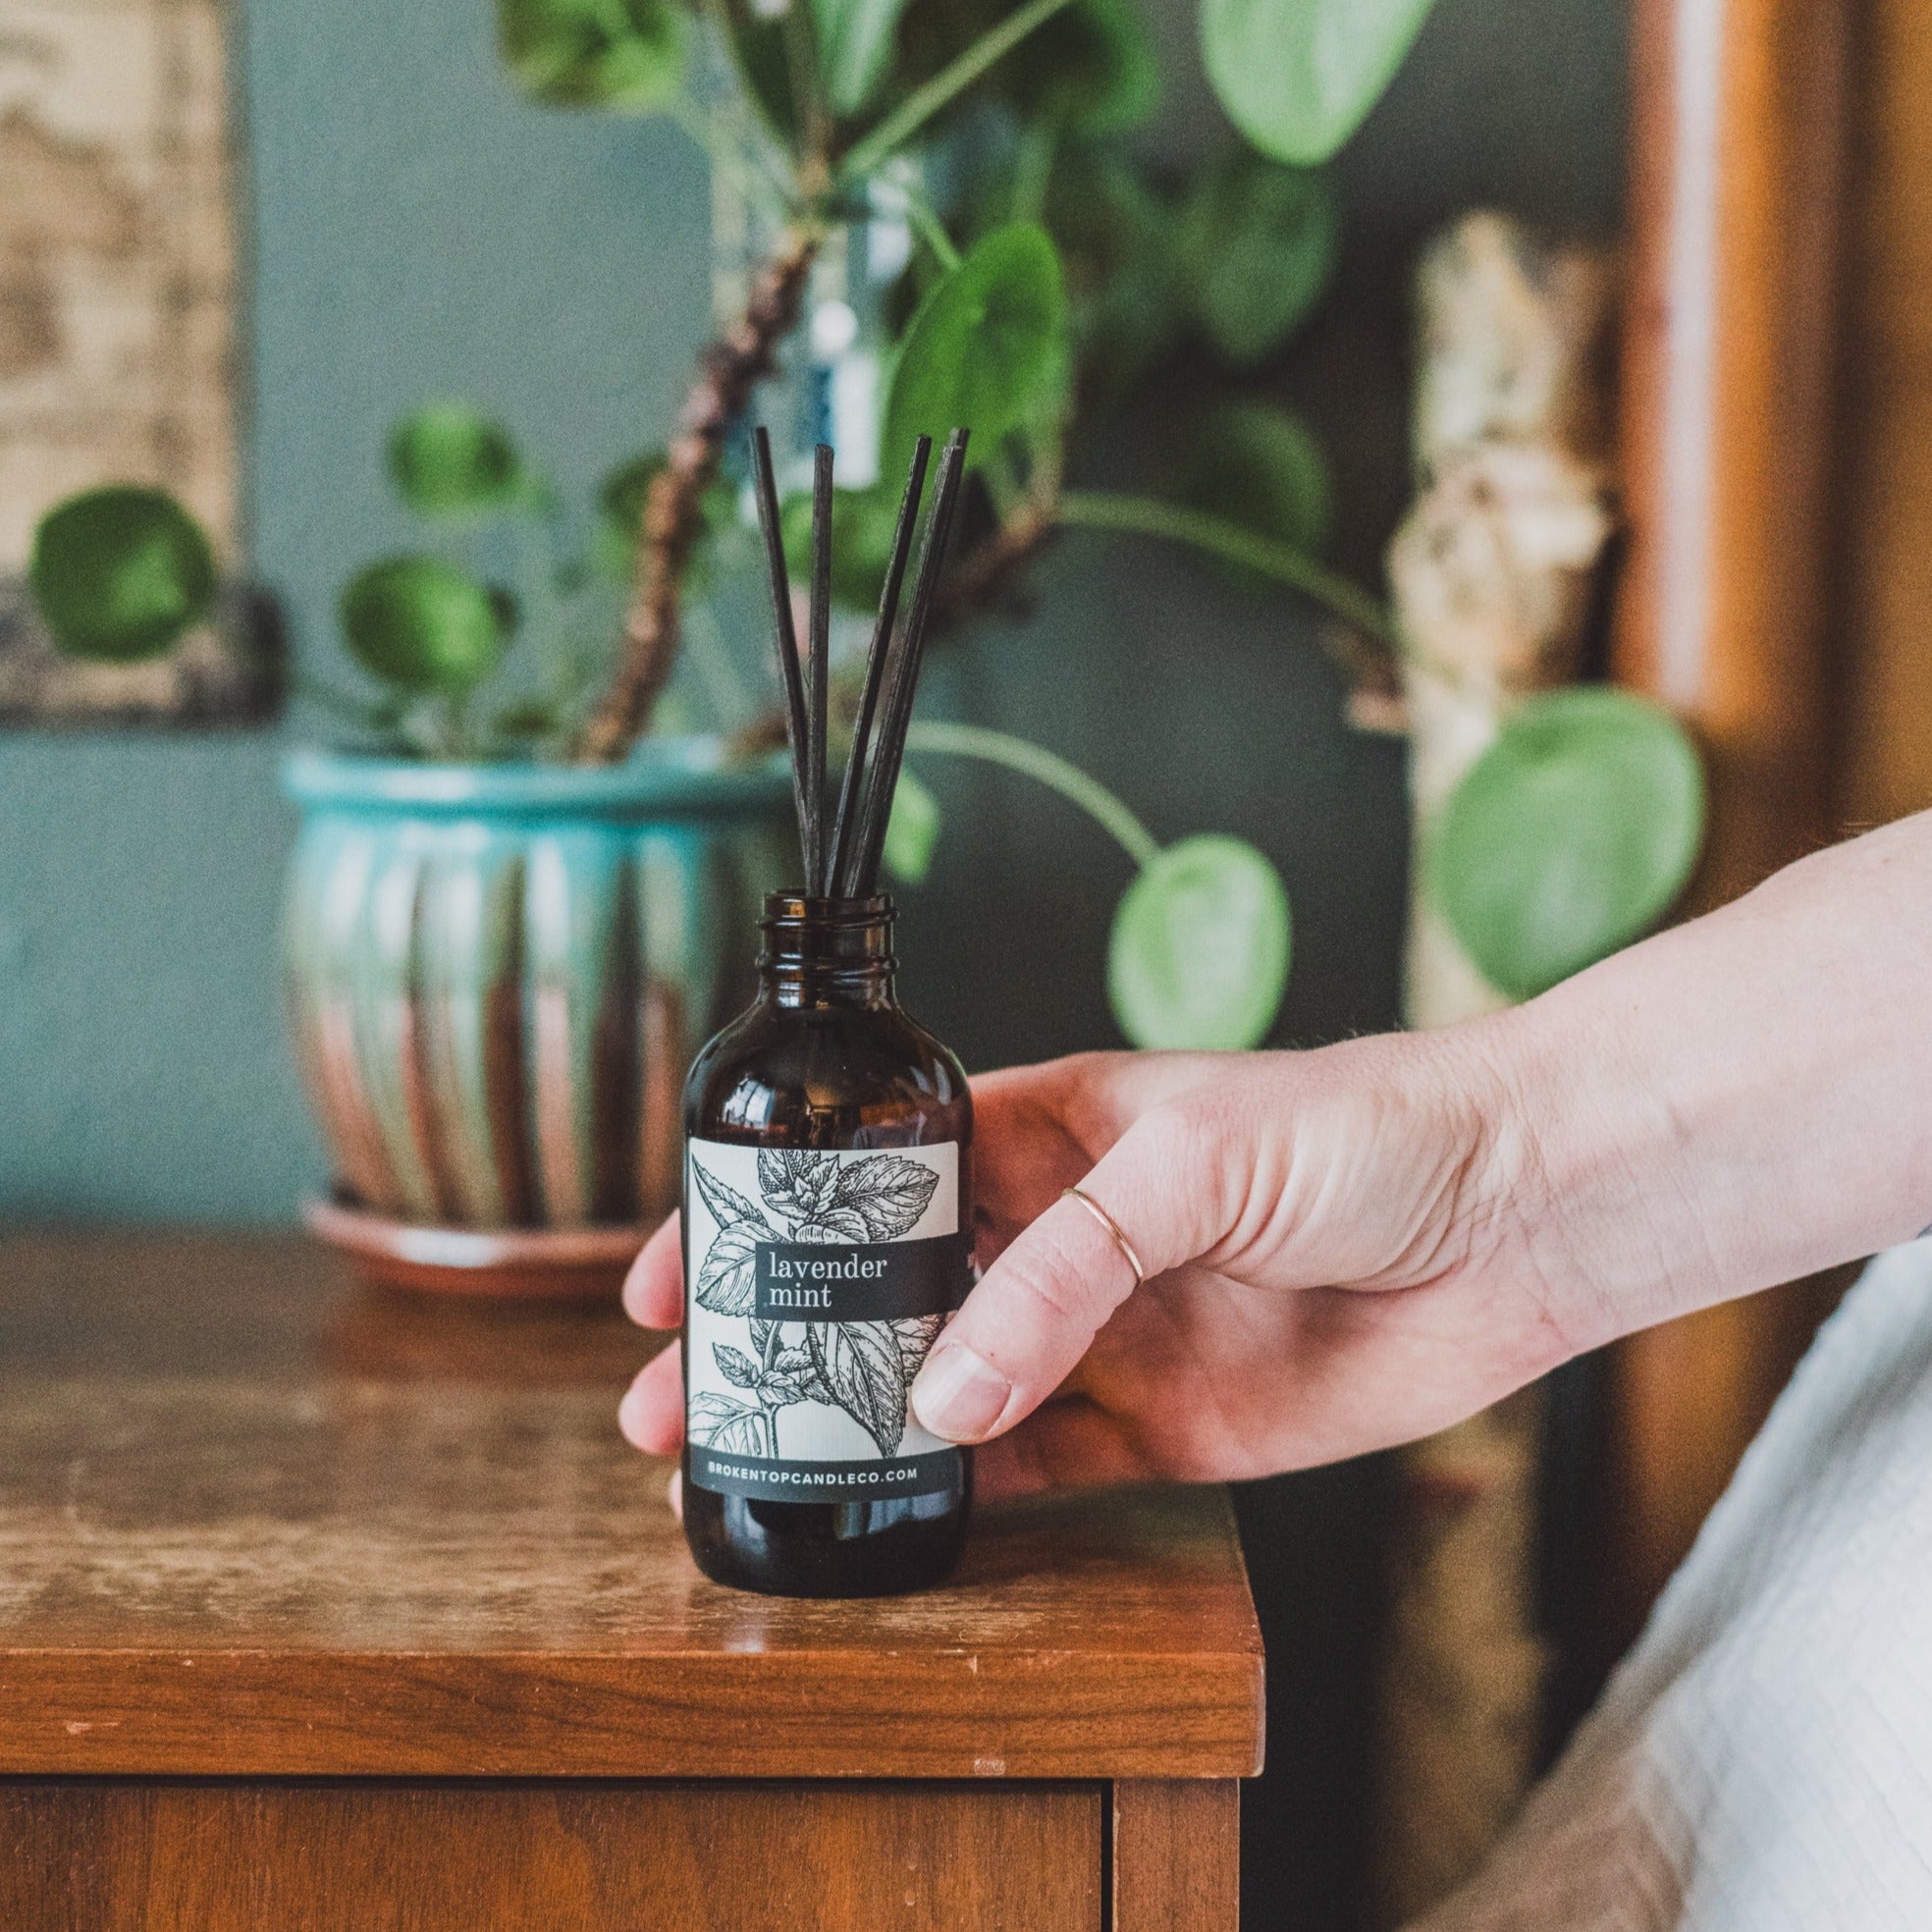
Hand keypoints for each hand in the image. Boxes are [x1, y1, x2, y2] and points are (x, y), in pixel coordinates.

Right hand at [618, 1031, 1579, 1501]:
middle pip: (889, 1286)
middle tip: (680, 1393)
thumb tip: (941, 1394)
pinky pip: (1040, 1466)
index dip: (777, 1212)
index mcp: (1048, 1126)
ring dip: (854, 1420)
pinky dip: (966, 1489)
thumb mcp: (1187, 1161)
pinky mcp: (1161, 1423)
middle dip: (784, 1332)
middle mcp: (1064, 1232)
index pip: (875, 1166)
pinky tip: (893, 1508)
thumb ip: (1059, 1274)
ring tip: (754, 1462)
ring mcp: (1106, 1331)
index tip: (687, 1262)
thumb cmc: (1363, 1129)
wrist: (1518, 1215)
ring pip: (948, 1385)